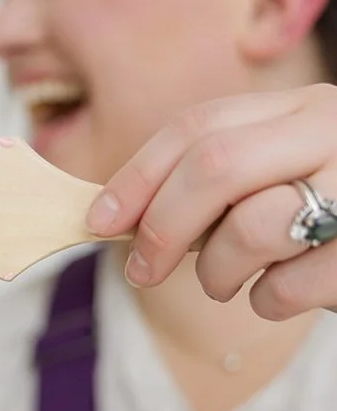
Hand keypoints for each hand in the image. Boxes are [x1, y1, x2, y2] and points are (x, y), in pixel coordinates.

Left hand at [86, 84, 336, 317]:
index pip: (198, 127)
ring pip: (250, 228)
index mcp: (302, 108)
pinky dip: (268, 302)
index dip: (137, 176)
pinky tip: (280, 295)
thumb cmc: (330, 213)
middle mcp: (334, 132)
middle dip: (161, 226)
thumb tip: (118, 215)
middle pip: (215, 167)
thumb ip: (218, 180)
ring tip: (225, 282)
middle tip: (141, 270)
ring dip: (216, 272)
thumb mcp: (281, 173)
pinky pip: (290, 286)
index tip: (98, 221)